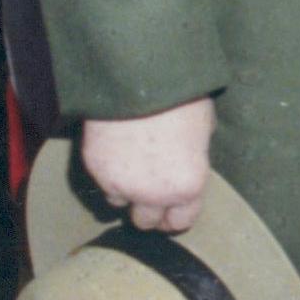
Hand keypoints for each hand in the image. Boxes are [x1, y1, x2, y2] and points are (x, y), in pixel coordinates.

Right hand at [80, 96, 215, 232]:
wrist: (142, 77)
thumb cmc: (182, 97)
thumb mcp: (203, 128)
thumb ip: (195, 154)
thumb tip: (190, 155)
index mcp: (187, 186)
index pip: (180, 222)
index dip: (177, 214)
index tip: (173, 207)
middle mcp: (153, 194)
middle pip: (146, 222)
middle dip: (148, 208)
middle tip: (150, 188)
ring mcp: (121, 184)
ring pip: (119, 202)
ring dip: (125, 189)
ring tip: (131, 163)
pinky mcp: (96, 169)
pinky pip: (102, 180)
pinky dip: (108, 170)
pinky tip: (116, 147)